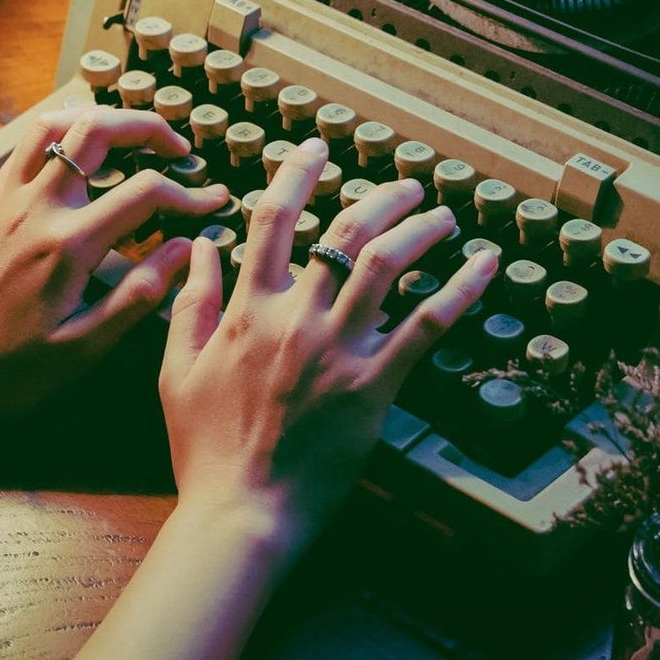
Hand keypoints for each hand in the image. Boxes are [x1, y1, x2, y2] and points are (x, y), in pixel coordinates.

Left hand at [0, 106, 229, 421]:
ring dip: (100, 119)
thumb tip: (183, 250)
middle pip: (97, 130)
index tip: (213, 202)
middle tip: (178, 149)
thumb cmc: (10, 369)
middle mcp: (35, 209)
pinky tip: (81, 156)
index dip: (189, 194)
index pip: (144, 193)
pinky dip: (61, 134)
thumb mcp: (84, 348)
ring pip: (55, 123)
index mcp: (67, 246)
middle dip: (148, 128)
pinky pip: (26, 145)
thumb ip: (139, 294)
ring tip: (131, 139)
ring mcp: (6, 199)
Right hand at [159, 137, 496, 554]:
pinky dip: (459, 290)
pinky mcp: (374, 387)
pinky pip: (425, 327)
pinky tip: (483, 265)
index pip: (273, 219)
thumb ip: (191, 302)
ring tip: (443, 213)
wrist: (240, 511)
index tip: (316, 148)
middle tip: (407, 183)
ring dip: (421, 228)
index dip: (297, 174)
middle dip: (381, 196)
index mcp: (247, 309)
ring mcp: (338, 351)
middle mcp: (296, 318)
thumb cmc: (204, 448)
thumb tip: (200, 247)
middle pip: (344, 232)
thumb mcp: (176, 369)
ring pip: (387, 265)